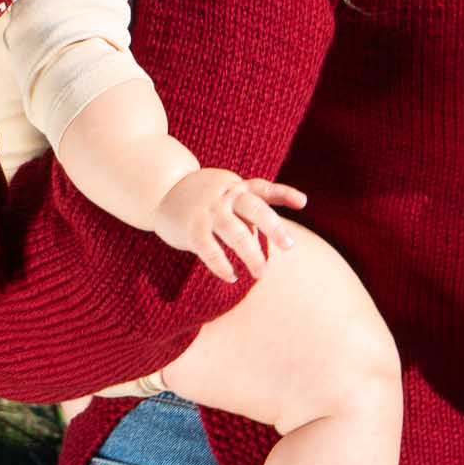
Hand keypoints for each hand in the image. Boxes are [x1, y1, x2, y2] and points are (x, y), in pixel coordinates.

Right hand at [152, 169, 307, 281]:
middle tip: (290, 246)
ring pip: (236, 234)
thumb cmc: (202, 196)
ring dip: (252, 255)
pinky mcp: (192, 230)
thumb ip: (250, 206)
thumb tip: (273, 234)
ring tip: (262, 273)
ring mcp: (209, 212)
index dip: (284, 194)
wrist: (160, 190)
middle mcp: (225, 196)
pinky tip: (232, 277)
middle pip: (254, 209)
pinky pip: (210, 250)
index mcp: (236, 187)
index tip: (303, 202)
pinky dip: (222, 266)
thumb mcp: (227, 191)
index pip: (263, 188)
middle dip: (274, 227)